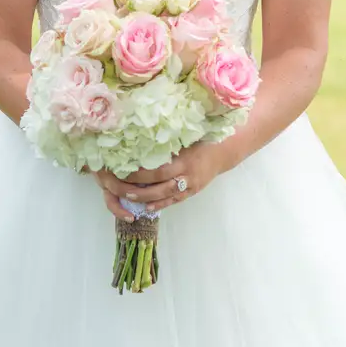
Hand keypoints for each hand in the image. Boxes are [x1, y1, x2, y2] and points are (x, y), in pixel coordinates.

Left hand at [92, 141, 228, 218]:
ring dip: (147, 198)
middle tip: (122, 188)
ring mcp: (190, 185)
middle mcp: (186, 175)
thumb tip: (143, 143)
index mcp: (183, 160)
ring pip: (166, 195)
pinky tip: (148, 207)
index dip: (142, 173)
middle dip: (140, 188)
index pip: (159, 170)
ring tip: (130, 199)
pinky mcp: (192, 192)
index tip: (125, 170)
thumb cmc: (201, 140)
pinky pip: (175, 200)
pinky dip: (161, 205)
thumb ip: (168, 144)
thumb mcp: (185, 139)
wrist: (223, 152)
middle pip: (160, 185)